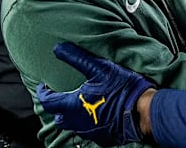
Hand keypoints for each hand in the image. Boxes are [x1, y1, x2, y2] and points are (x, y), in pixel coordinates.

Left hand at [36, 42, 155, 146]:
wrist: (142, 111)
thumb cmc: (121, 89)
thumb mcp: (99, 68)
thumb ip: (77, 58)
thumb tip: (58, 48)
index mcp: (72, 105)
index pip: (47, 101)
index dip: (43, 93)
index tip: (44, 86)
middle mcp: (76, 122)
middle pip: (58, 117)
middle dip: (57, 107)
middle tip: (62, 96)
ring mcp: (89, 132)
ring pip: (73, 126)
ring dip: (73, 116)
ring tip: (80, 104)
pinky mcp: (102, 137)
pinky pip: (89, 131)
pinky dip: (88, 123)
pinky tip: (97, 114)